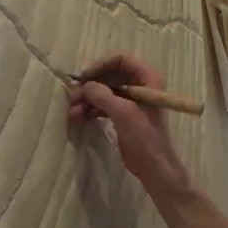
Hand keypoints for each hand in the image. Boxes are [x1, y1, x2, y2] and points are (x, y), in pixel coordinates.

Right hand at [67, 52, 190, 192]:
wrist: (154, 167)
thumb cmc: (144, 139)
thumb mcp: (123, 114)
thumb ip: (103, 96)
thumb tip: (84, 85)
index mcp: (148, 79)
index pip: (122, 60)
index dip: (101, 65)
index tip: (85, 78)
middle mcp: (141, 85)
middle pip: (110, 75)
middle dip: (91, 85)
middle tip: (73, 97)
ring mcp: (132, 100)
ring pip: (105, 91)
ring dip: (88, 99)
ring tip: (73, 111)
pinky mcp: (125, 114)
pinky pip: (105, 104)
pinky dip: (92, 109)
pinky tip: (79, 117)